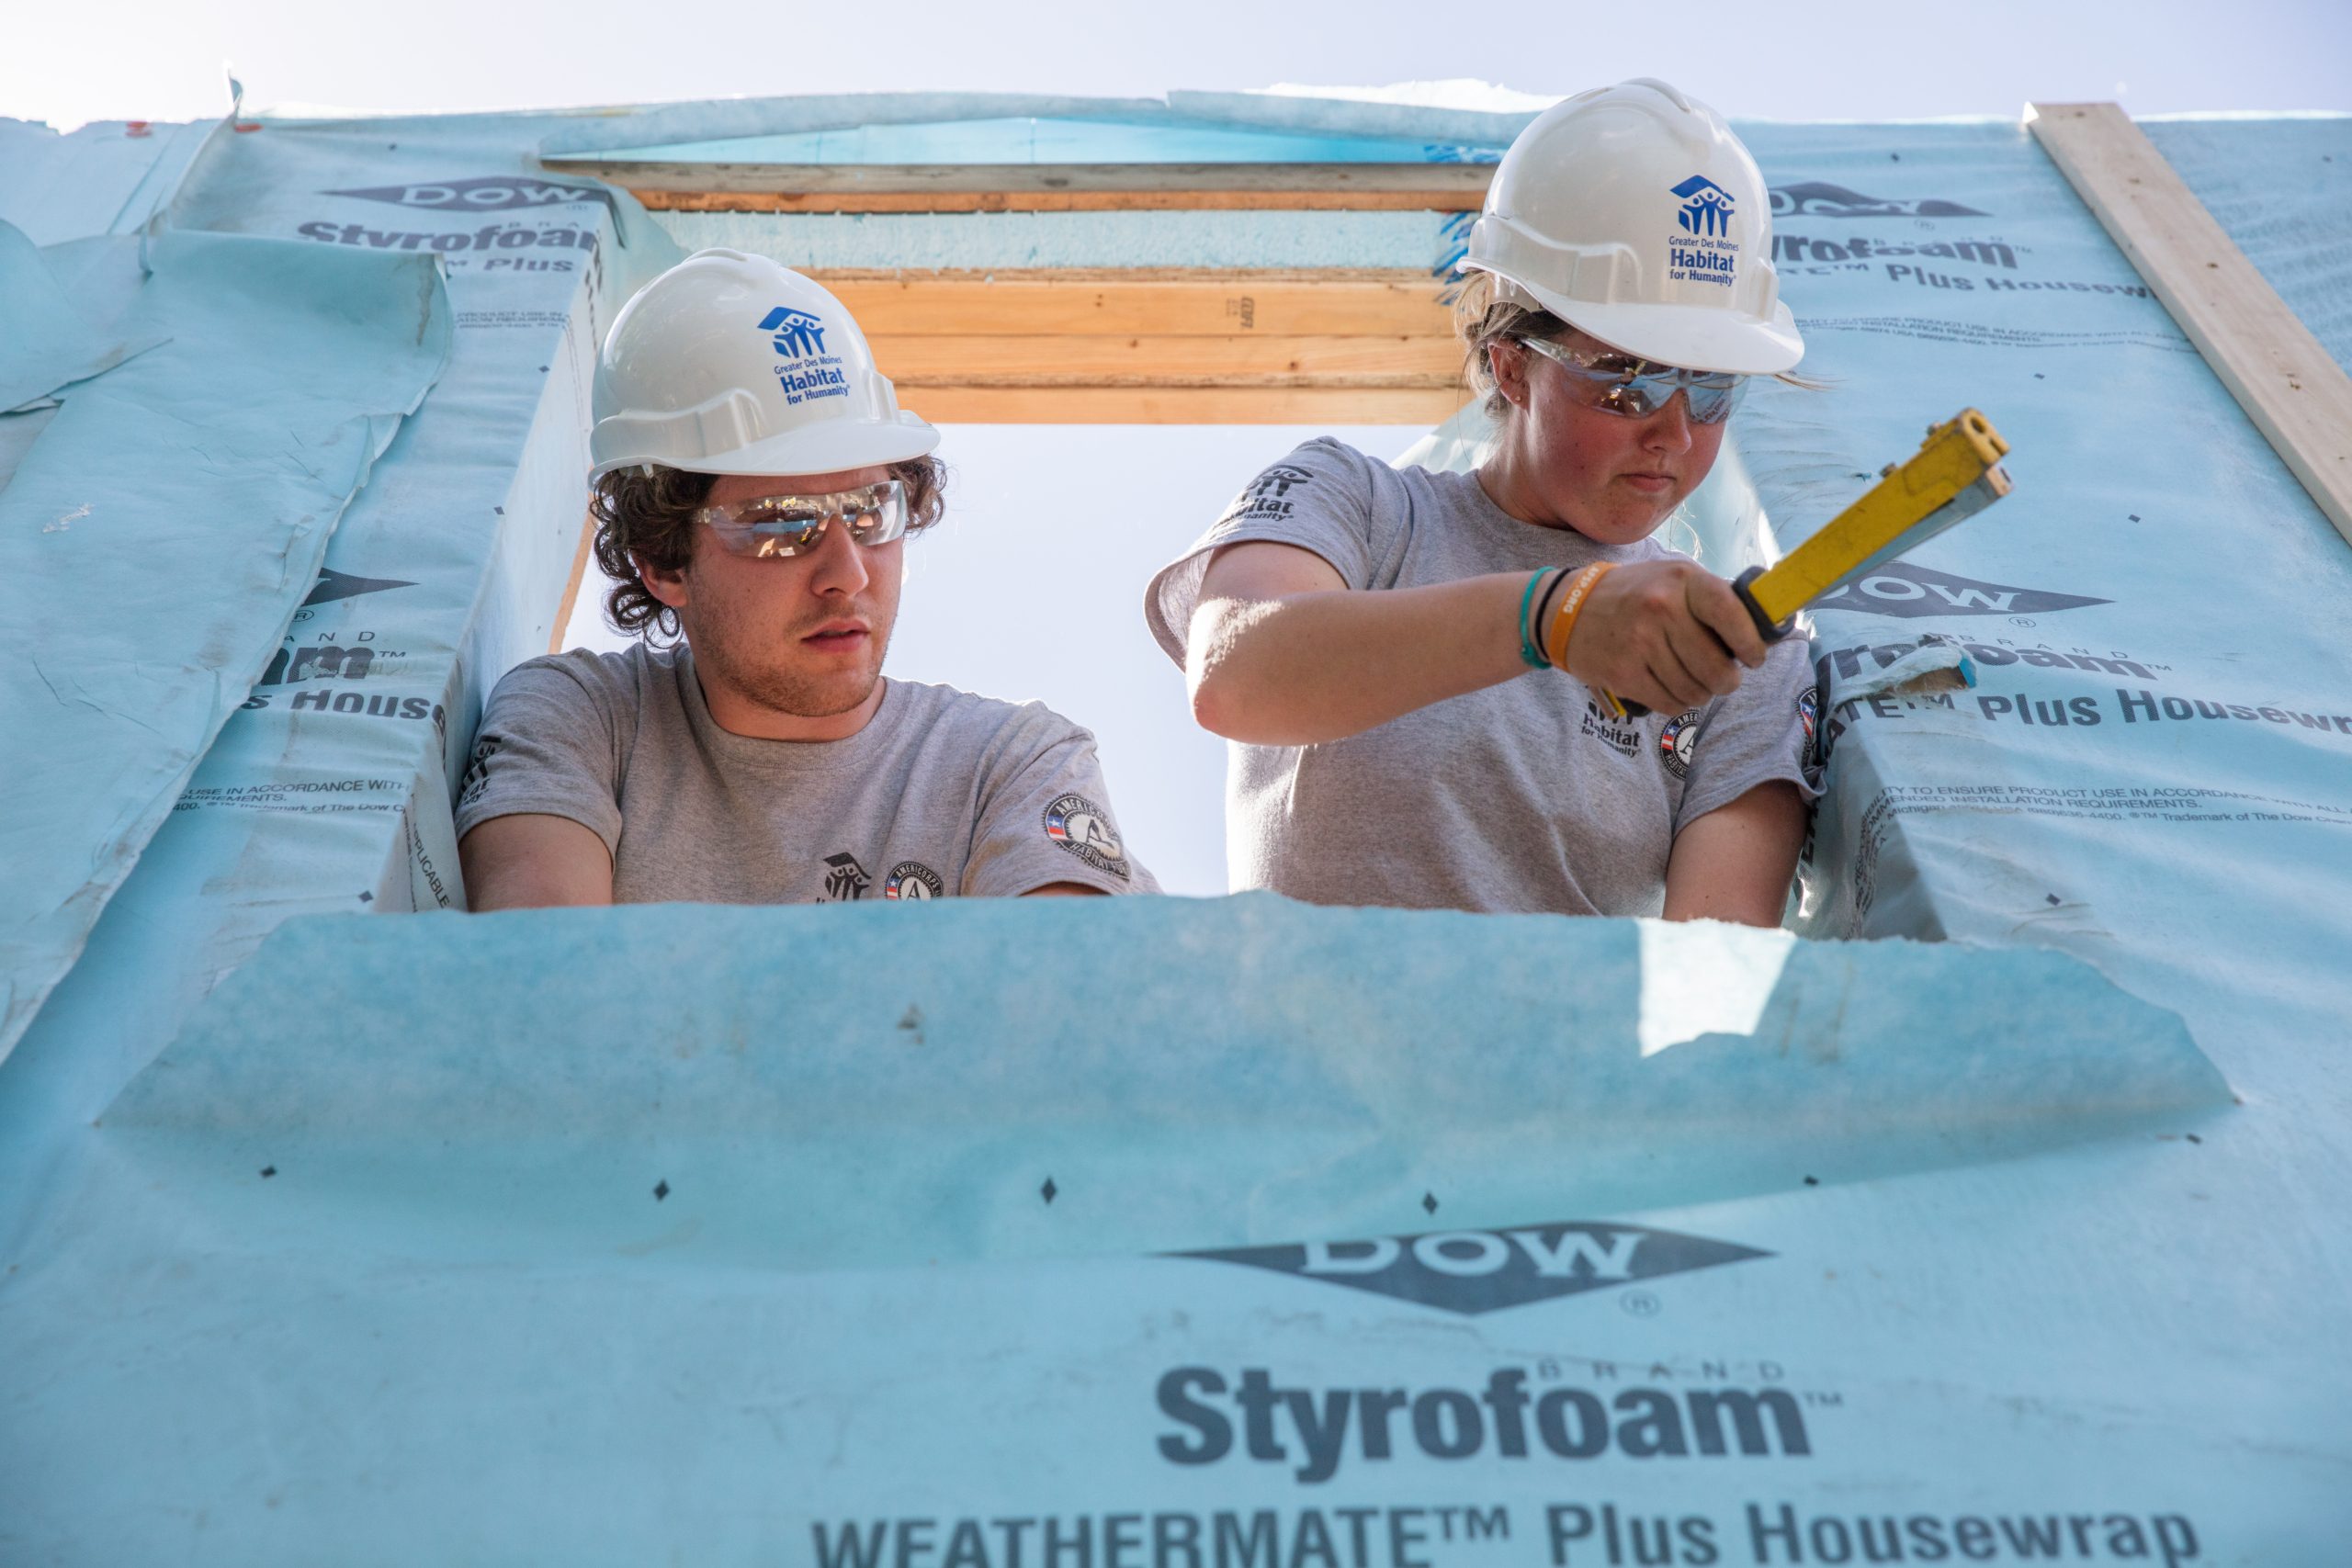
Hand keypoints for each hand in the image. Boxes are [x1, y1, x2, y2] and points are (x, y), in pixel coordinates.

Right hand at [1562, 560, 1768, 713]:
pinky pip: (1669, 703)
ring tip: (1694, 683)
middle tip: (1723, 679)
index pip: (1730, 614)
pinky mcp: (1623, 672)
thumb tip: (1760, 629)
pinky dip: (1677, 703)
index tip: (1754, 658)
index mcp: (1681, 580)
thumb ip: (1711, 597)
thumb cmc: (1633, 594)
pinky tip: (1672, 691)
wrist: (1566, 609)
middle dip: (1726, 681)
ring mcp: (1640, 642)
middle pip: (1716, 666)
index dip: (1750, 643)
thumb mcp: (1672, 578)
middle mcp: (1661, 608)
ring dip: (1700, 694)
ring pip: (1694, 690)